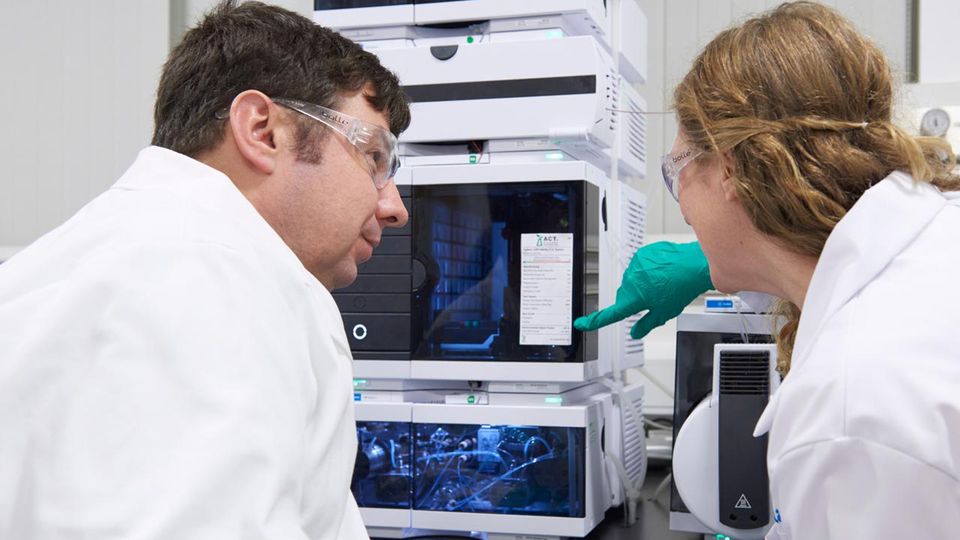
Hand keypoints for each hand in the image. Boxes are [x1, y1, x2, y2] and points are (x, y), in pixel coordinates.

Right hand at [574, 241, 712, 338]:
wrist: (692, 265)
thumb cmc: (681, 288)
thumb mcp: (664, 312)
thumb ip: (646, 324)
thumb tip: (635, 333)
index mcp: (634, 298)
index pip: (611, 314)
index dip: (595, 321)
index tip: (581, 324)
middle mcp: (631, 281)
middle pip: (624, 295)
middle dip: (634, 300)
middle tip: (653, 300)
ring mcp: (635, 266)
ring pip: (632, 281)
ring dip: (641, 285)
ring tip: (661, 284)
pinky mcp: (642, 255)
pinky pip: (639, 267)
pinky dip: (647, 272)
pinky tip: (661, 273)